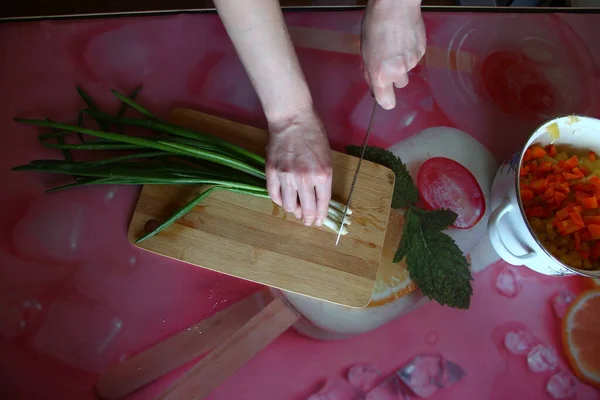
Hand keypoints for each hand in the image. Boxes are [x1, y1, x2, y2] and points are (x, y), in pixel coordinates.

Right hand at [266, 105, 332, 226]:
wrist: (292, 119)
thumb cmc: (313, 135)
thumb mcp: (326, 158)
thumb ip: (323, 180)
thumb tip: (317, 199)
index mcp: (322, 175)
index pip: (322, 204)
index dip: (321, 216)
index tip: (318, 222)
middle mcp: (304, 179)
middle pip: (307, 209)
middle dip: (308, 219)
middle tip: (307, 221)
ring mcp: (286, 176)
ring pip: (289, 206)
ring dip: (294, 211)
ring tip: (296, 209)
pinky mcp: (272, 172)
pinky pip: (274, 195)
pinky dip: (280, 201)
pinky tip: (284, 200)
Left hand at [361, 0, 425, 108]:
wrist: (394, 6)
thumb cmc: (375, 25)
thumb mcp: (365, 53)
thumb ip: (371, 73)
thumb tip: (374, 87)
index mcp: (380, 74)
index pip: (386, 102)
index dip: (386, 100)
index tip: (384, 96)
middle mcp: (397, 72)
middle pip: (399, 84)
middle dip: (394, 76)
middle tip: (388, 59)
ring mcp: (412, 62)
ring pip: (408, 69)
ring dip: (402, 61)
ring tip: (395, 44)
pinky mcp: (421, 51)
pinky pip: (415, 57)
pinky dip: (410, 51)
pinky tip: (404, 39)